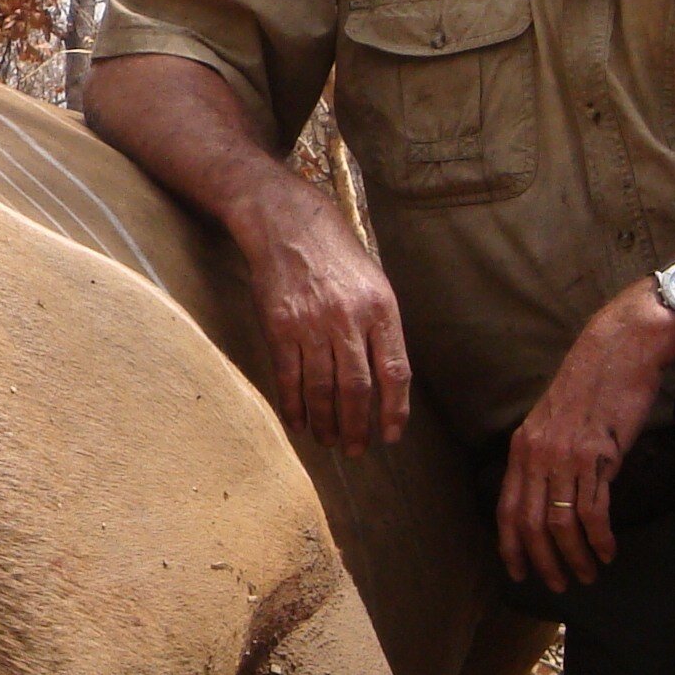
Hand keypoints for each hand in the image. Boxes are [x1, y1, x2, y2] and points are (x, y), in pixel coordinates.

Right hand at [225, 171, 412, 453]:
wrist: (287, 224)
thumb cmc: (336, 253)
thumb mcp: (374, 282)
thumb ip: (380, 327)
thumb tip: (384, 378)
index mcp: (381, 309)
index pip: (395, 372)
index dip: (395, 410)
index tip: (391, 435)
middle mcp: (348, 320)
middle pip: (357, 389)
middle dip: (357, 426)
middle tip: (355, 449)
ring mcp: (311, 325)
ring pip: (323, 389)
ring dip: (326, 422)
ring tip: (328, 441)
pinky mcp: (279, 327)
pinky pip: (289, 377)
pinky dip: (294, 405)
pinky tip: (299, 422)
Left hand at [499, 287, 674, 592]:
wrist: (618, 351)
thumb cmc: (592, 386)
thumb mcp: (556, 421)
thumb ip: (547, 455)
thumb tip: (550, 492)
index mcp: (522, 448)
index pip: (506, 508)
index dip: (510, 545)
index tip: (519, 571)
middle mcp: (537, 455)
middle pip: (530, 523)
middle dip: (543, 561)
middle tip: (559, 585)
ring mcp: (566, 456)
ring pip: (560, 523)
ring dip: (574, 556)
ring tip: (588, 574)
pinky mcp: (598, 456)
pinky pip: (593, 510)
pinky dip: (599, 538)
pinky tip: (607, 552)